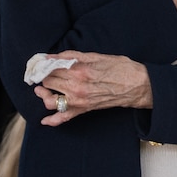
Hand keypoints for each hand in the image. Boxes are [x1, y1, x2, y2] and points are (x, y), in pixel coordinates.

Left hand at [34, 51, 152, 125]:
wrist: (137, 85)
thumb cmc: (120, 68)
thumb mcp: (96, 56)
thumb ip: (72, 56)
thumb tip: (53, 56)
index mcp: (79, 70)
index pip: (51, 67)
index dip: (43, 64)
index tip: (40, 62)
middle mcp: (76, 86)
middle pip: (48, 82)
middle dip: (43, 76)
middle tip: (42, 72)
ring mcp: (79, 100)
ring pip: (50, 100)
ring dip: (43, 94)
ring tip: (41, 89)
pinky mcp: (84, 109)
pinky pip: (64, 118)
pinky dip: (52, 121)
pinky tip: (44, 120)